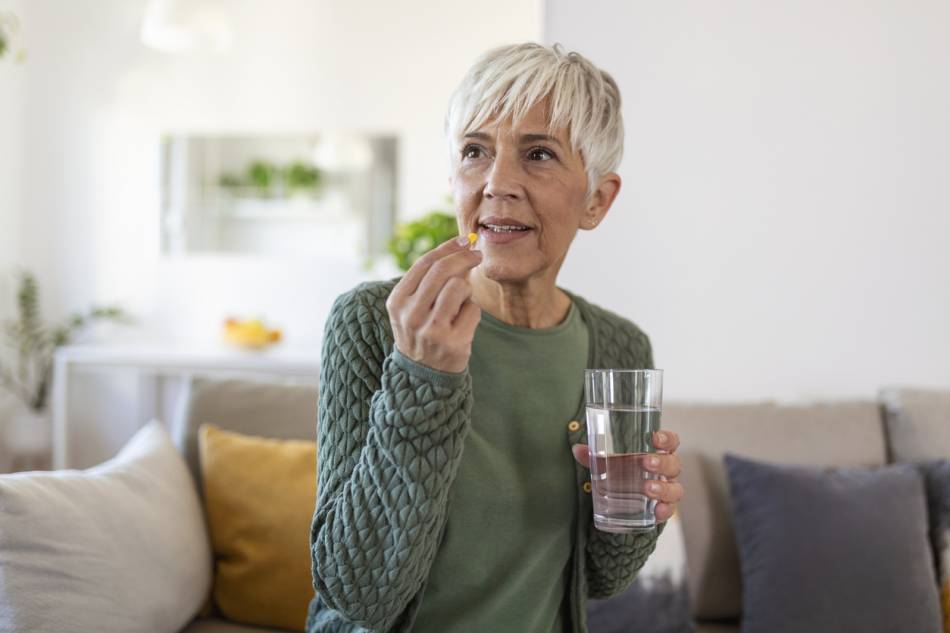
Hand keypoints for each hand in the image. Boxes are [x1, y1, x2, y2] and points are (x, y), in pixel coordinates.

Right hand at [386, 236, 482, 372]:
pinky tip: (462, 323)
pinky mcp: (453, 342)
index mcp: (397, 301)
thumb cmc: (422, 331)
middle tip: (477, 254)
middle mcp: (411, 314)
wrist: (422, 376)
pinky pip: (473, 309)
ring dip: (466, 290)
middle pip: (443, 270)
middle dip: (465, 257)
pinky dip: (472, 312)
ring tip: (460, 303)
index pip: (425, 263)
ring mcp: (431, 330)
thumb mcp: (413, 306)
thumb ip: (431, 279)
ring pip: (459, 287)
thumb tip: (462, 246)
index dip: (447, 248)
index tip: (464, 240)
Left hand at [572, 429, 683, 522]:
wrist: (625, 498)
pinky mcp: (663, 509)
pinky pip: (669, 511)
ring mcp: (667, 490)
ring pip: (675, 489)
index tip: (656, 438)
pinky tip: (657, 512)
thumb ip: (594, 455)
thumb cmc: (622, 471)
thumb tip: (577, 449)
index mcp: (657, 453)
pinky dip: (665, 511)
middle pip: (673, 465)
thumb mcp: (608, 462)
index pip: (671, 442)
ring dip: (663, 488)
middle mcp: (666, 471)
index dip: (667, 438)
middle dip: (662, 463)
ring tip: (648, 489)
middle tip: (646, 462)